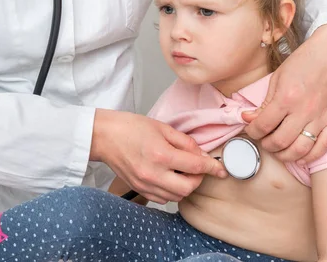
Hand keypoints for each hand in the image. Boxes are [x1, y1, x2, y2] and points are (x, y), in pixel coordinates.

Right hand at [91, 109, 226, 203]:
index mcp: (161, 154)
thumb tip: (201, 154)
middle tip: (198, 167)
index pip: (195, 167)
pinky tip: (169, 177)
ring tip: (183, 171)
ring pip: (176, 196)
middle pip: (188, 187)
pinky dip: (172, 191)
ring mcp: (145, 184)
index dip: (212, 168)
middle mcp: (153, 173)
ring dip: (185, 186)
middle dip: (198, 179)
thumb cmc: (129, 127)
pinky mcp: (139, 189)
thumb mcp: (162, 127)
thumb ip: (185, 142)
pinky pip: (163, 198)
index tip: (221, 170)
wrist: (104, 136)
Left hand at [242, 24, 326, 164]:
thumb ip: (264, 103)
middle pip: (280, 141)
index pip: (263, 125)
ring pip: (300, 149)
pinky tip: (300, 156)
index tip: (251, 130)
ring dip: (285, 155)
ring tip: (279, 149)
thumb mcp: (277, 78)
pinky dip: (309, 157)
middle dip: (267, 145)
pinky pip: (322, 147)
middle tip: (264, 140)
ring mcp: (321, 117)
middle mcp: (304, 110)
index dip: (252, 132)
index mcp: (286, 97)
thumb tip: (248, 119)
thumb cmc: (304, 62)